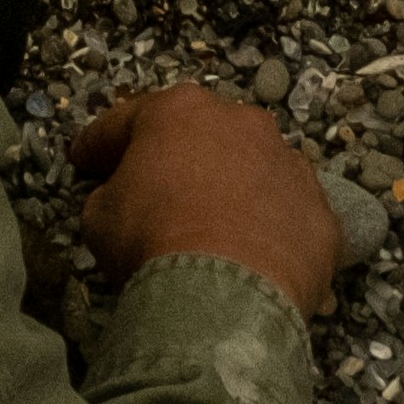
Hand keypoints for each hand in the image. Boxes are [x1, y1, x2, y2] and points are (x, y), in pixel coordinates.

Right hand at [66, 86, 338, 320]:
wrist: (225, 292)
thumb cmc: (152, 239)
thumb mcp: (99, 216)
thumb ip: (111, 194)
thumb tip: (124, 200)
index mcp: (180, 111)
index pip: (128, 120)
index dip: (99, 143)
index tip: (82, 160)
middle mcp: (243, 123)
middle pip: (202, 135)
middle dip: (179, 158)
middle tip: (155, 190)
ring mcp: (290, 165)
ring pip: (255, 170)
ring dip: (234, 190)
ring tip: (216, 228)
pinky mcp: (321, 213)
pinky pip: (288, 216)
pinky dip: (272, 230)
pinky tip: (256, 258)